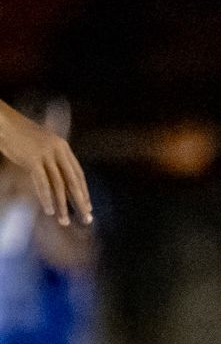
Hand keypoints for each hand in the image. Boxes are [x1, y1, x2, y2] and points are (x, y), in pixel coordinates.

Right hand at [0, 101, 91, 225]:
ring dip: (63, 205)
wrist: (3, 122)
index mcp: (63, 147)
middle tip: (87, 219)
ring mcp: (46, 154)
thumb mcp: (41, 146)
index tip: (88, 206)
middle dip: (81, 202)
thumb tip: (59, 180)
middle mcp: (58, 150)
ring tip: (65, 221)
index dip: (84, 191)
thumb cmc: (19, 135)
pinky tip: (49, 211)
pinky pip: (43, 183)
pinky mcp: (32, 159)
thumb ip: (52, 160)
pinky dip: (47, 198)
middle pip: (74, 181)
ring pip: (59, 185)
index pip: (78, 173)